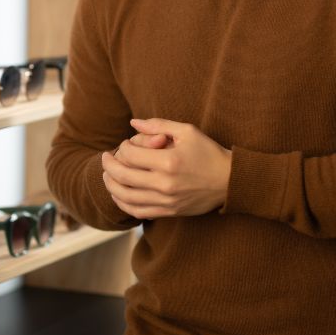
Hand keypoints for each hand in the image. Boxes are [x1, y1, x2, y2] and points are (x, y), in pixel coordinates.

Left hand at [100, 118, 231, 219]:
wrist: (229, 181)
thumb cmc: (209, 152)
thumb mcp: (187, 131)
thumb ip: (158, 124)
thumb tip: (132, 122)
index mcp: (169, 161)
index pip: (131, 155)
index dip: (122, 147)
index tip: (125, 144)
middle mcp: (165, 184)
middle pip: (123, 176)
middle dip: (109, 166)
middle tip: (105, 158)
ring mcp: (166, 200)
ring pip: (126, 197)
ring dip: (111, 186)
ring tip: (107, 176)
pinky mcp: (169, 212)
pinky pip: (137, 212)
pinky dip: (123, 204)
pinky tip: (119, 194)